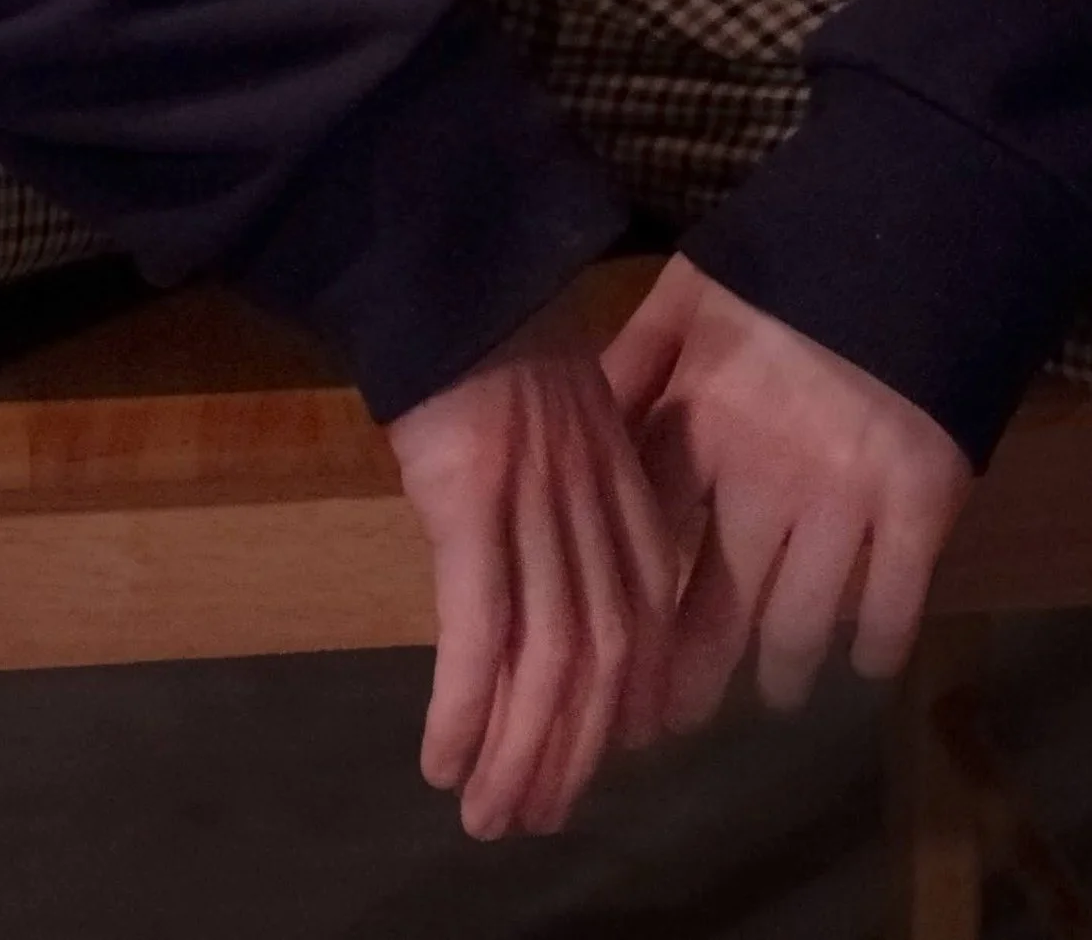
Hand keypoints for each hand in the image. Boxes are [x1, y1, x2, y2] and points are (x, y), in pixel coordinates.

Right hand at [384, 289, 681, 840]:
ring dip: (520, 754)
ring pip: (547, 664)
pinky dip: (467, 707)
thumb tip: (554, 574)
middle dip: (572, 753)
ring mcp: (538, 510)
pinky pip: (480, 632)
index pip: (645, 619)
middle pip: (603, 661)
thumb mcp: (564, 419)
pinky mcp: (475, 507)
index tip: (602, 758)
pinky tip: (446, 758)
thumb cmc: (494, 340)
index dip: (629, 701)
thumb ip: (578, 493)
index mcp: (623, 485)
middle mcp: (593, 508)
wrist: (456, 272)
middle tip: (535, 818)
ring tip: (489, 814)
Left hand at [601, 255, 973, 731]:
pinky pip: (892, 607)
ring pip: (800, 626)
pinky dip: (874, 643)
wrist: (913, 225)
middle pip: (714, 610)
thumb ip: (636, 360)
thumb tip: (579, 423)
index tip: (608, 660)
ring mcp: (846, 497)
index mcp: (702, 419)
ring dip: (780, 670)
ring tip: (771, 691)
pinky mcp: (921, 504)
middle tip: (669, 722)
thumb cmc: (792, 258)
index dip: (624, 611)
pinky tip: (861, 661)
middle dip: (688, 678)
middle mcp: (765, 474)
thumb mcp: (694, 292)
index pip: (646, 545)